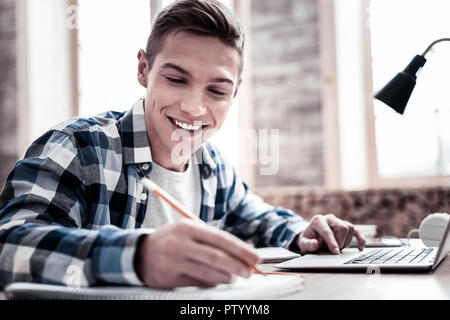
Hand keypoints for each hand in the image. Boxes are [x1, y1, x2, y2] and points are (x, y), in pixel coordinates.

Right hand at [135, 219, 259, 288]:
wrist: (141, 254)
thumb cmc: (173, 240)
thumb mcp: (189, 231)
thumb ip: (213, 239)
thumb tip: (243, 250)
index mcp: (188, 228)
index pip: (220, 239)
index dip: (241, 249)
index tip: (255, 257)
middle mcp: (181, 244)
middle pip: (216, 257)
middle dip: (237, 265)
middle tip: (249, 271)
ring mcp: (174, 262)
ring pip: (208, 272)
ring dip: (226, 276)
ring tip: (235, 276)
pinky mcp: (170, 278)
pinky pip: (198, 282)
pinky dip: (212, 282)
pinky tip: (219, 280)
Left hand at [297, 214, 365, 254]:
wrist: (311, 238)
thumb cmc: (307, 241)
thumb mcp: (303, 244)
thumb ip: (308, 245)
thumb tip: (315, 244)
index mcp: (317, 220)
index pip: (327, 230)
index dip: (332, 242)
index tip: (336, 252)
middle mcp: (329, 218)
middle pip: (342, 227)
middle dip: (340, 242)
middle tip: (335, 251)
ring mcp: (338, 221)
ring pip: (350, 228)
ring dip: (346, 241)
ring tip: (339, 248)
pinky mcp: (345, 226)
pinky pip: (356, 231)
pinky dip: (360, 239)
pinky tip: (360, 249)